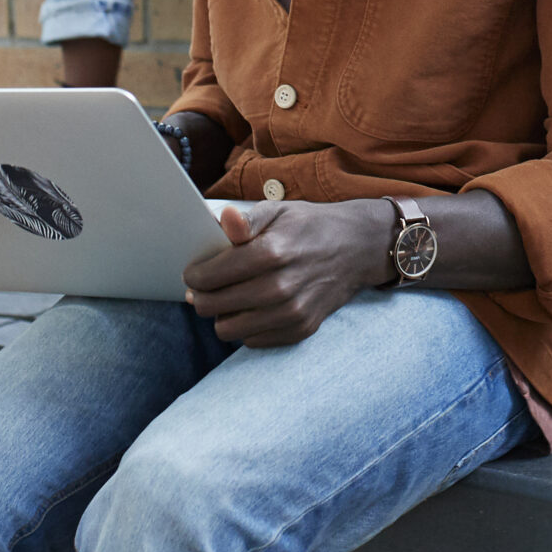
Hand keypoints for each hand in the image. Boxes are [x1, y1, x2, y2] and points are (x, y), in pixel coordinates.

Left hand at [182, 197, 392, 346]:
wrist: (358, 247)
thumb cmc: (310, 226)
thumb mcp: (278, 211)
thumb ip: (245, 220)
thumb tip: (224, 221)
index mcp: (270, 252)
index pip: (208, 277)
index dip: (193, 275)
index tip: (194, 271)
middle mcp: (280, 287)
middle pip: (212, 307)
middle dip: (201, 296)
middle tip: (205, 286)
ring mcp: (291, 312)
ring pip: (228, 330)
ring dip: (222, 314)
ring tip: (230, 297)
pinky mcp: (301, 329)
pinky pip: (252, 341)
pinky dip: (247, 326)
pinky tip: (255, 307)